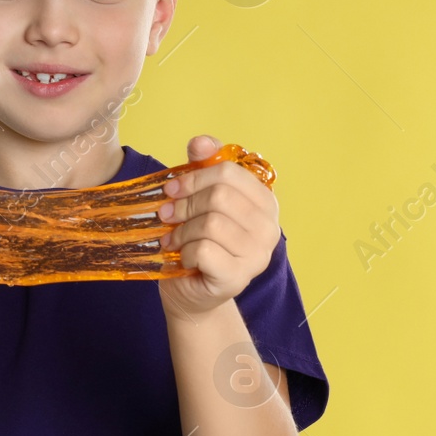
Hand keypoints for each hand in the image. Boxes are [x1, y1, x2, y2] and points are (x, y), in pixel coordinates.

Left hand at [156, 135, 279, 317]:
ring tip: (174, 239)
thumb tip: (200, 142)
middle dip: (185, 205)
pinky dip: (186, 252)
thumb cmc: (199, 241)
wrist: (193, 292)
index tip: (173, 188)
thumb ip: (203, 167)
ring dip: (183, 231)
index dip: (195, 176)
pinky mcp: (239, 277)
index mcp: (264, 201)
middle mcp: (269, 227)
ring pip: (211, 224)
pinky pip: (205, 251)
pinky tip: (184, 258)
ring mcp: (258, 255)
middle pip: (220, 196)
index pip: (229, 172)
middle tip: (166, 215)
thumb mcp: (199, 199)